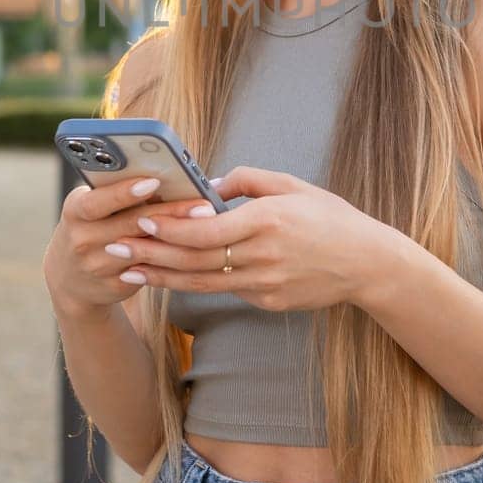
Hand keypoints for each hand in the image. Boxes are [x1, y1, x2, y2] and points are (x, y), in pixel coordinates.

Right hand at [42, 176, 213, 319]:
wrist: (70, 276)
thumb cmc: (92, 225)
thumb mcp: (93, 206)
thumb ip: (120, 192)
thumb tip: (168, 171)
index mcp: (76, 210)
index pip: (98, 200)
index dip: (124, 192)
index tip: (153, 181)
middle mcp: (83, 239)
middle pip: (131, 224)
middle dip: (170, 212)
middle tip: (203, 204)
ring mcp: (98, 266)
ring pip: (144, 250)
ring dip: (177, 236)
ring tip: (207, 224)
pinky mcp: (115, 286)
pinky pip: (149, 271)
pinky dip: (172, 258)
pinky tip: (196, 247)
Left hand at [113, 167, 398, 311]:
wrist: (367, 263)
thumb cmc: (330, 218)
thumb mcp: (292, 185)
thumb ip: (248, 180)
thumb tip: (209, 184)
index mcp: (267, 221)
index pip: (206, 228)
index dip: (170, 226)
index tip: (141, 218)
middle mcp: (262, 256)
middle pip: (195, 259)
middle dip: (151, 253)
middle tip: (115, 246)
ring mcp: (265, 284)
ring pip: (201, 283)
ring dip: (161, 276)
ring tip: (129, 268)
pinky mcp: (268, 301)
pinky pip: (226, 290)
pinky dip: (193, 283)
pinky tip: (168, 277)